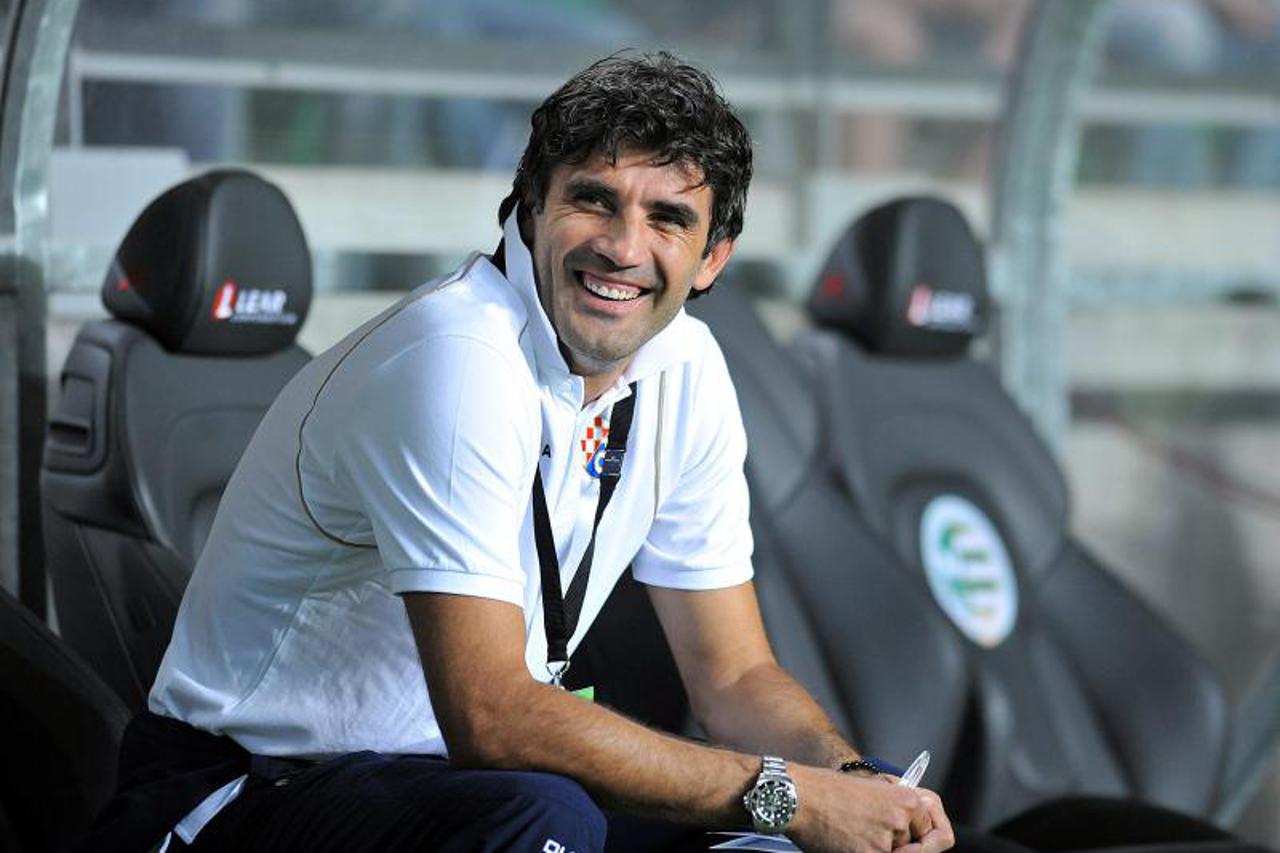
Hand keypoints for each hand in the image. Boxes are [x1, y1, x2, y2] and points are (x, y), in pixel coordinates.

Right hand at [785, 764, 954, 852]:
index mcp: (906, 799)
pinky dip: (862, 851)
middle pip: (920, 849)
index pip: (937, 832)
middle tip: (879, 839)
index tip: (920, 839)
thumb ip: (900, 805)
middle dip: (904, 847)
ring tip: (854, 833)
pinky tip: (847, 841)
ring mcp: (886, 841)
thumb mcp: (872, 788)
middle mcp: (902, 820)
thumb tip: (919, 817)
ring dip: (878, 848)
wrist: (798, 796)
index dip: (926, 837)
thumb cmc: (827, 790)